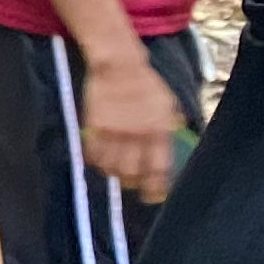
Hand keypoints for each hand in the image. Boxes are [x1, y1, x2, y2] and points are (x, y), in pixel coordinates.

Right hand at [80, 48, 183, 201]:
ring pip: (110, 166)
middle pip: (131, 172)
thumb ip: (169, 129)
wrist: (119, 66)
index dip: (155, 187)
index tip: (153, 196)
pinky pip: (92, 154)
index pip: (158, 168)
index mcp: (158, 130)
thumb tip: (170, 151)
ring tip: (116, 172)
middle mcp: (136, 133)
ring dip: (113, 173)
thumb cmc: (148, 85)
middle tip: (132, 184)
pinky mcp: (94, 125)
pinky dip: (96, 162)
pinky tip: (100, 162)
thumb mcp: (168, 106)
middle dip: (131, 183)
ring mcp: (113, 130)